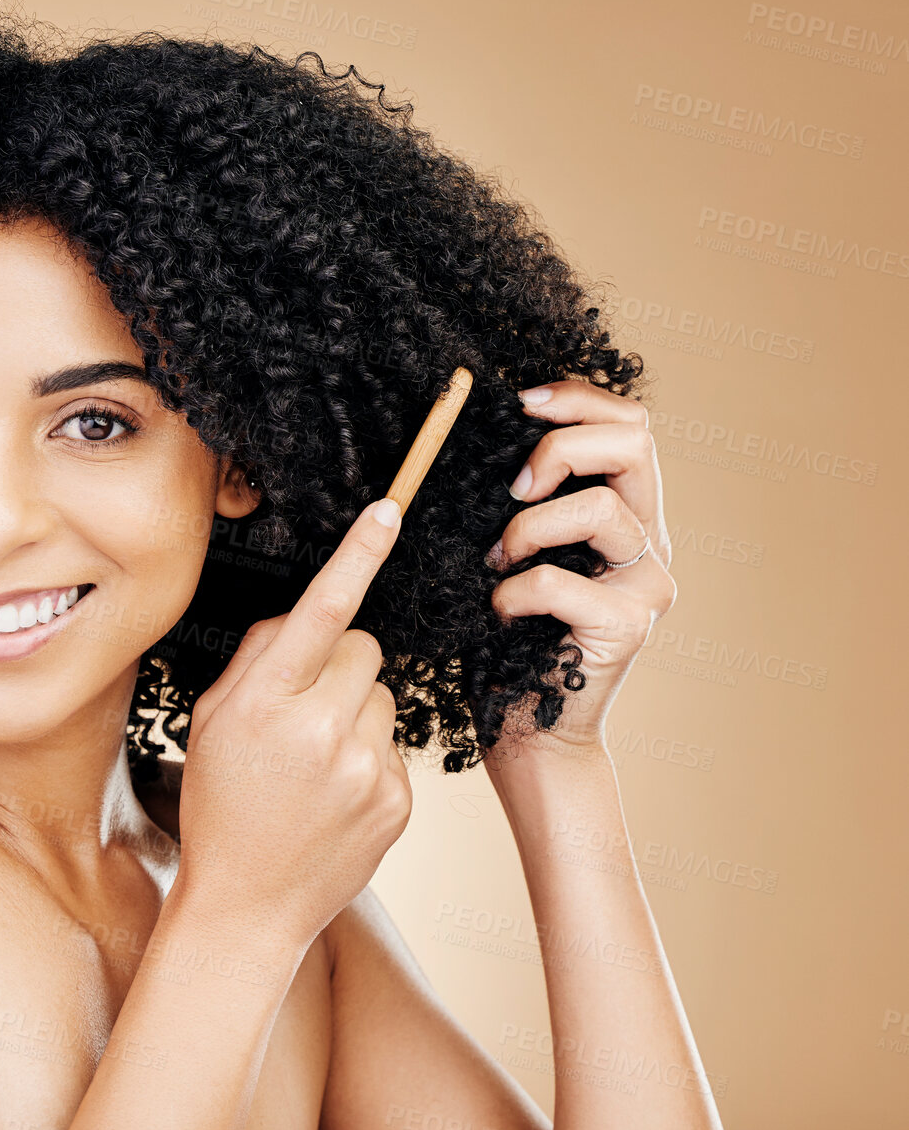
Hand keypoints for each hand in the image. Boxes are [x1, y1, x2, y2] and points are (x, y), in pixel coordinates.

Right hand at [174, 497, 412, 953]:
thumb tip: (302, 617)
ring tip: (318, 761)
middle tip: (306, 706)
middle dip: (340, 661)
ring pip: (383, 694)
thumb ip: (257, 659)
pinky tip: (337, 792)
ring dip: (356, 710)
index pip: (321, 609)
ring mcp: (365, 768)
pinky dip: (369, 755)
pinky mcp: (398, 800)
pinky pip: (394, 743)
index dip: (357, 554)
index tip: (387, 512)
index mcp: (265, 702)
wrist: (247, 905)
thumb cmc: (221, 805)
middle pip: (364, 646)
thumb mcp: (213, 721)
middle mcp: (319, 729)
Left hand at [484, 380, 677, 753]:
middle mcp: (649, 542)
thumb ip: (520, 498)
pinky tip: (499, 614)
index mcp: (626, 513)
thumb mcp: (511, 549)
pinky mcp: (627, 627)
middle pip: (636, 441)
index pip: (629, 423)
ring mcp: (647, 585)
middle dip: (561, 447)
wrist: (528, 730)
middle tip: (513, 488)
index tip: (519, 404)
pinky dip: (516, 591)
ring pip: (603, 507)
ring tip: (497, 559)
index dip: (577, 399)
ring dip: (529, 526)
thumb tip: (478, 433)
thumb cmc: (507, 639)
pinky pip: (563, 582)